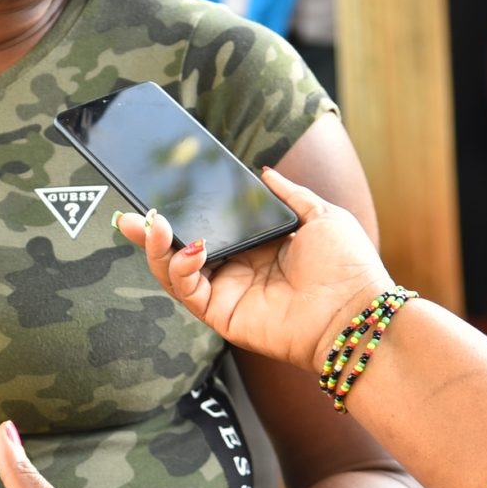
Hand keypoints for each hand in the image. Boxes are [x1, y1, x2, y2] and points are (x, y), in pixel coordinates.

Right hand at [118, 167, 394, 371]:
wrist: (357, 312)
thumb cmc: (349, 268)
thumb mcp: (321, 215)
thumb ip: (289, 194)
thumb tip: (265, 172)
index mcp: (254, 247)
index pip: (205, 227)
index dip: (180, 213)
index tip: (157, 194)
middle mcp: (235, 270)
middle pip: (178, 251)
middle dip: (148, 233)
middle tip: (128, 215)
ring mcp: (226, 293)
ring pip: (174, 272)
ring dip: (156, 248)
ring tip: (154, 223)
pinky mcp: (222, 315)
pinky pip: (189, 291)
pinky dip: (181, 268)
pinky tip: (191, 248)